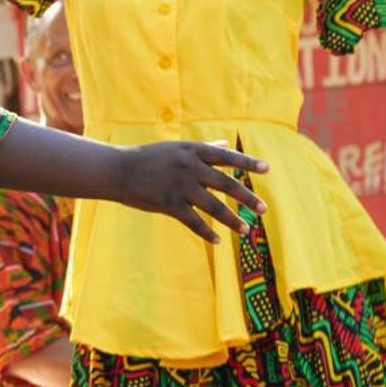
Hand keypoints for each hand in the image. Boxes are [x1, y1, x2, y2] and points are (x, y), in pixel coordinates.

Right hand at [115, 141, 267, 243]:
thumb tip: (225, 145)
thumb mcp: (177, 148)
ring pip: (213, 206)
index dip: (248, 163)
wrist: (118, 170)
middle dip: (246, 198)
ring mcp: (179, 187)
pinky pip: (192, 221)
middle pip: (226, 184)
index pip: (227, 157)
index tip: (267, 170)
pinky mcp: (168, 204)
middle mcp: (190, 168)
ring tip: (244, 229)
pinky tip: (217, 241)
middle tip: (263, 209)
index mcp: (193, 152)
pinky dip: (206, 232)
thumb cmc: (149, 158)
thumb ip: (204, 149)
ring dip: (230, 220)